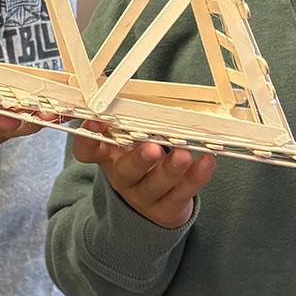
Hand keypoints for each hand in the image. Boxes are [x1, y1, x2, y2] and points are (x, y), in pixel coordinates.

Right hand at [73, 123, 214, 227]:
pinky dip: (197, 177)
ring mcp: (145, 197)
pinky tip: (207, 161)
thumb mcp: (127, 143)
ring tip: (183, 155)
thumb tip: (124, 85)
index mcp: (109, 158)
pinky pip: (183, 193)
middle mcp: (124, 178)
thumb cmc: (141, 160)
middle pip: (126, 171)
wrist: (151, 208)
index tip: (94, 121)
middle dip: (139, 159)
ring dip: (171, 169)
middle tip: (151, 148)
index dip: (88, 138)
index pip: (88, 151)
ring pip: (156, 185)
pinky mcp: (168, 209)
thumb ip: (129, 120)